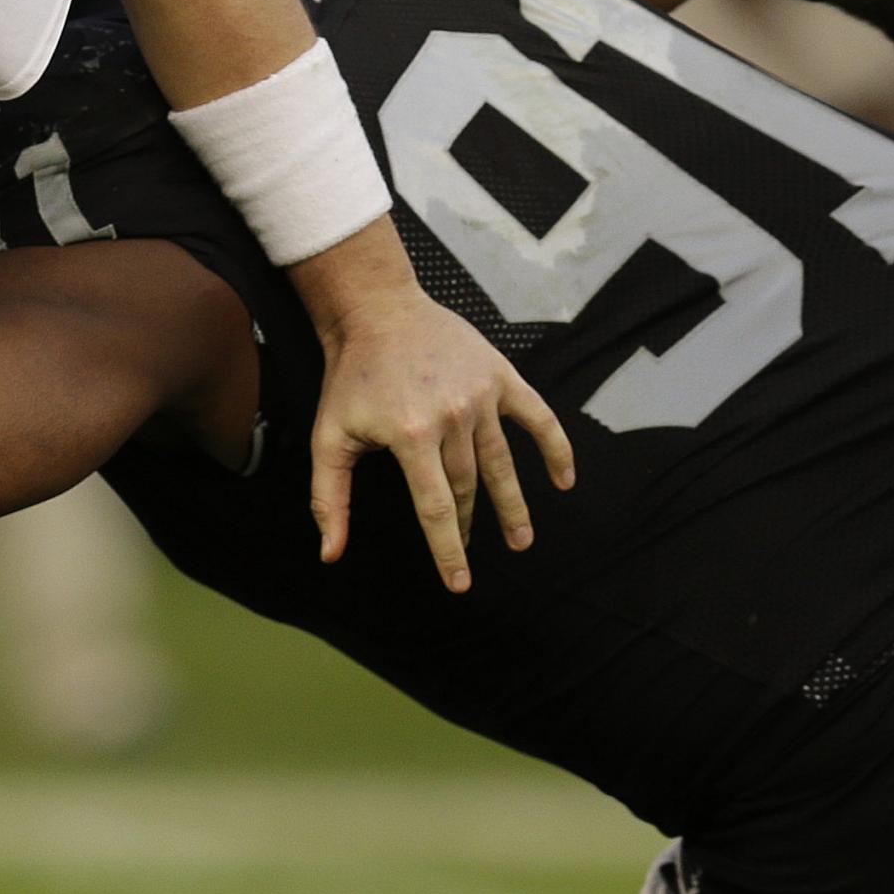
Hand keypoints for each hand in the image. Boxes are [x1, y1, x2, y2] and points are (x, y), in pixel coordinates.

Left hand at [301, 261, 576, 593]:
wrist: (377, 310)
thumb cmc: (350, 378)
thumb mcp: (329, 436)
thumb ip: (329, 497)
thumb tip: (330, 554)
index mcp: (411, 436)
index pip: (436, 508)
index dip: (448, 549)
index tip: (459, 583)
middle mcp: (452, 417)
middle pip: (466, 487)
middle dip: (466, 525)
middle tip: (469, 551)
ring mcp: (481, 395)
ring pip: (500, 463)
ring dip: (513, 505)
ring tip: (521, 539)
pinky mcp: (500, 376)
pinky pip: (537, 417)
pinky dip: (555, 448)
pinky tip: (564, 480)